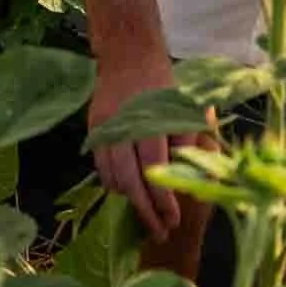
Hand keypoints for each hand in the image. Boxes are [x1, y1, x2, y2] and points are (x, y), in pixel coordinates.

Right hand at [89, 43, 190, 243]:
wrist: (128, 54)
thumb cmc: (164, 83)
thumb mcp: (186, 108)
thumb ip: (188, 142)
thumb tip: (192, 179)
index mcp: (148, 124)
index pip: (153, 171)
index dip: (163, 200)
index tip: (173, 220)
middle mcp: (122, 129)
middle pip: (129, 181)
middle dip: (145, 211)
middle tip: (159, 232)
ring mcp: (104, 130)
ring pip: (111, 177)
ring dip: (128, 200)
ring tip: (146, 214)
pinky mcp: (93, 130)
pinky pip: (100, 166)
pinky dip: (113, 183)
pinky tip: (128, 190)